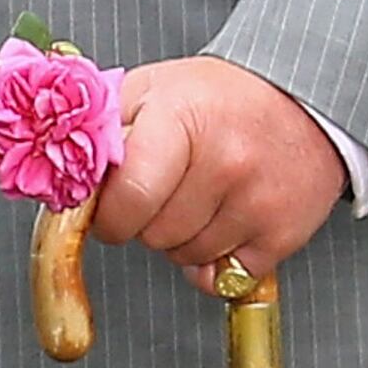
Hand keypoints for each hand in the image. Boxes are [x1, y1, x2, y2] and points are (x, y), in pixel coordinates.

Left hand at [89, 54, 346, 290]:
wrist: (303, 100)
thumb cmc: (218, 98)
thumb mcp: (152, 89)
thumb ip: (103, 130)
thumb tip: (65, 180)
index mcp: (182, 118)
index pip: (129, 197)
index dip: (107, 214)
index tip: (108, 208)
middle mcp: (226, 161)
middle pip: (153, 234)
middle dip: (145, 221)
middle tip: (164, 190)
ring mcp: (259, 201)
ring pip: (185, 259)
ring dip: (180, 239)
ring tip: (199, 197)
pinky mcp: (284, 233)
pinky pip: (222, 278)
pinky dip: (215, 261)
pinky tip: (223, 221)